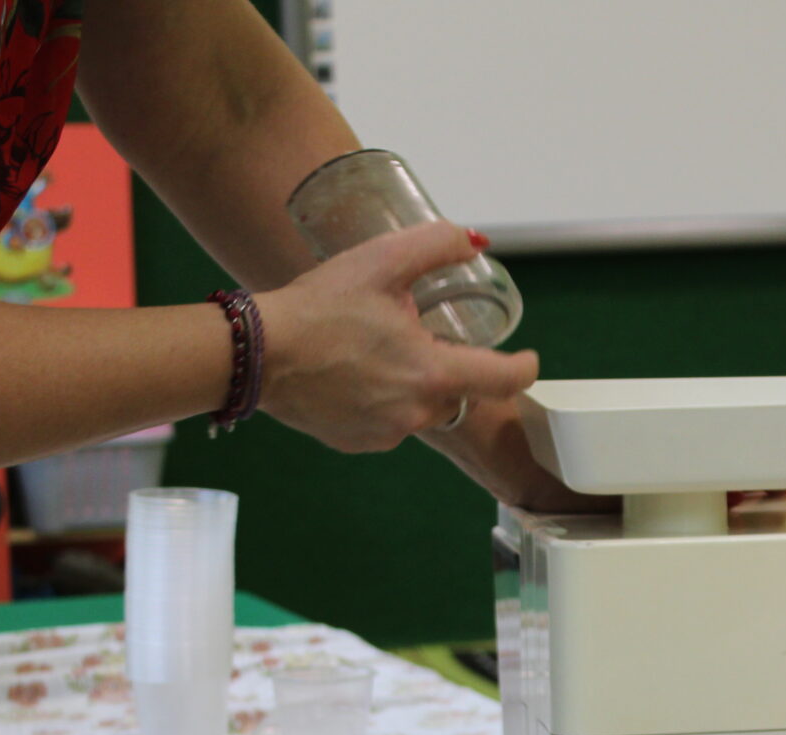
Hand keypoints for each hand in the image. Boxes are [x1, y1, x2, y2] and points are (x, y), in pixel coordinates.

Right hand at [256, 222, 539, 452]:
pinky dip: (380, 400)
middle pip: (458, 392)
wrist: (258, 352)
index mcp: (433, 373)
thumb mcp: (382, 261)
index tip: (527, 358)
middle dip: (448, 366)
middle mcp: (415, 413)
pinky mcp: (356, 442)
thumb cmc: (318, 307)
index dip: (524, 367)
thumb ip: (437, 245)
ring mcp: (385, 434)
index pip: (504, 379)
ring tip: (375, 351)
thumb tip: (475, 242)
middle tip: (417, 335)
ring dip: (412, 383)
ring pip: (420, 408)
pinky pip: (386, 423)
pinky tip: (353, 375)